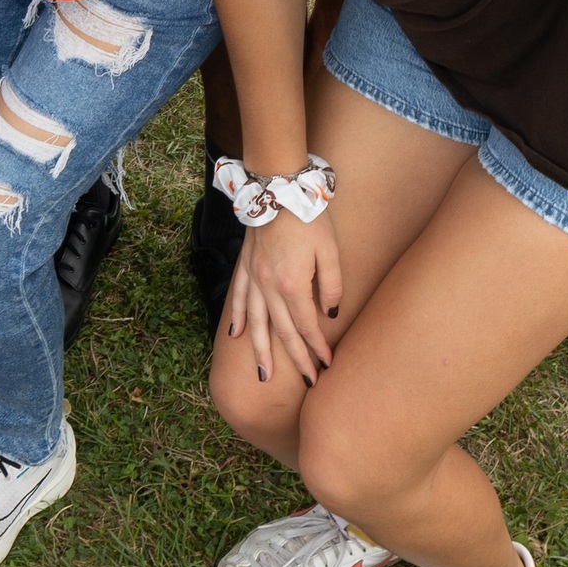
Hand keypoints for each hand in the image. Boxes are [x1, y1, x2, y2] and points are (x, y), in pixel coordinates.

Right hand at [221, 203, 342, 385]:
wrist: (278, 186)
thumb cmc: (309, 217)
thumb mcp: (330, 250)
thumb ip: (331, 286)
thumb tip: (329, 314)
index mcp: (292, 284)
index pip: (308, 326)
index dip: (318, 347)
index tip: (327, 364)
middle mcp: (268, 286)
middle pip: (282, 331)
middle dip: (295, 359)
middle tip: (308, 380)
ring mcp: (253, 278)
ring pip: (255, 323)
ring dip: (260, 351)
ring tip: (264, 375)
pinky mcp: (245, 267)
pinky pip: (238, 299)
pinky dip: (236, 319)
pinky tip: (236, 336)